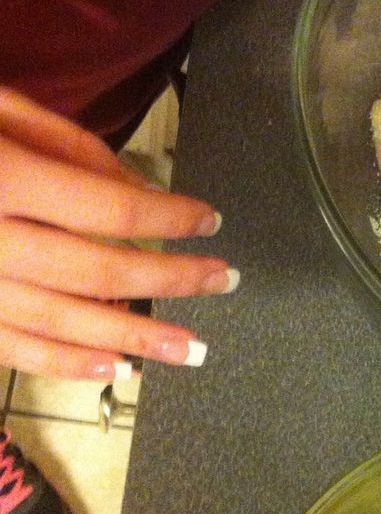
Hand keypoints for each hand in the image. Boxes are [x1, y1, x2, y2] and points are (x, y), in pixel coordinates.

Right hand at [0, 88, 236, 377]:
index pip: (106, 205)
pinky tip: (115, 370)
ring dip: (134, 340)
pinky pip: (13, 349)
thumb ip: (63, 144)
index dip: (166, 215)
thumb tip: (132, 187)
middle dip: (170, 279)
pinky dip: (66, 364)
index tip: (211, 218)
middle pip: (98, 270)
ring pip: (63, 323)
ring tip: (190, 351)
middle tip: (225, 281)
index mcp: (0, 178)